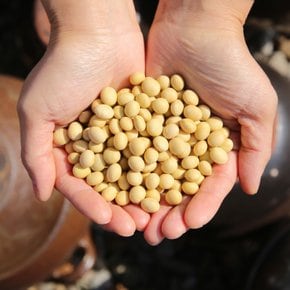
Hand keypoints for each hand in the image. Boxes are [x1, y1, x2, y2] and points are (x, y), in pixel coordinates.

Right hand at [18, 0, 148, 235]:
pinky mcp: (145, 120)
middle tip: (136, 228)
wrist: (98, 33)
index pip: (82, 185)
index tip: (108, 221)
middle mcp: (98, 144)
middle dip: (122, 207)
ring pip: (135, 171)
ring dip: (144, 194)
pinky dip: (161, 168)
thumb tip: (41, 194)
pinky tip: (172, 185)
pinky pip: (153, 149)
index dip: (93, 205)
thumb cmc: (63, 68)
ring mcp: (123, 133)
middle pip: (111, 184)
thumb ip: (36, 153)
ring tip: (156, 216)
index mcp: (72, 146)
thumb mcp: (37, 111)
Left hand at [144, 0, 277, 243]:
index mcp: (216, 145)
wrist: (193, 28)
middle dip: (167, 211)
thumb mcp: (256, 105)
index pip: (208, 184)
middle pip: (177, 185)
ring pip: (152, 173)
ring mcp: (162, 132)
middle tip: (155, 235)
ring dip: (143, 199)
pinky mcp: (140, 119)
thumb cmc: (230, 64)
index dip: (200, 207)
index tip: (187, 225)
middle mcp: (188, 143)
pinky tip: (116, 190)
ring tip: (134, 223)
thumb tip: (249, 187)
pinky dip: (125, 170)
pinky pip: (132, 149)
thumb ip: (256, 147)